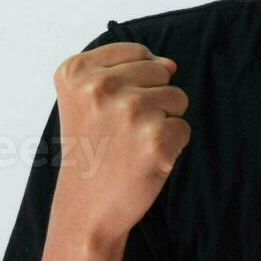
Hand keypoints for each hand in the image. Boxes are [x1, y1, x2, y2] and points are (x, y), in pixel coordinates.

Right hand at [51, 41, 190, 243]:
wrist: (86, 208)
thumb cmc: (92, 150)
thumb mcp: (85, 99)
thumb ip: (126, 68)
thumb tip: (170, 64)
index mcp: (76, 71)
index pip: (138, 52)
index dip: (133, 82)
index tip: (108, 110)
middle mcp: (100, 87)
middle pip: (160, 72)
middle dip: (151, 99)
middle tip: (121, 131)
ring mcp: (129, 111)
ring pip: (177, 97)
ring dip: (163, 122)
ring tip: (132, 144)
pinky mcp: (155, 137)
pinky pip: (184, 127)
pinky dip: (171, 146)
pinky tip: (144, 160)